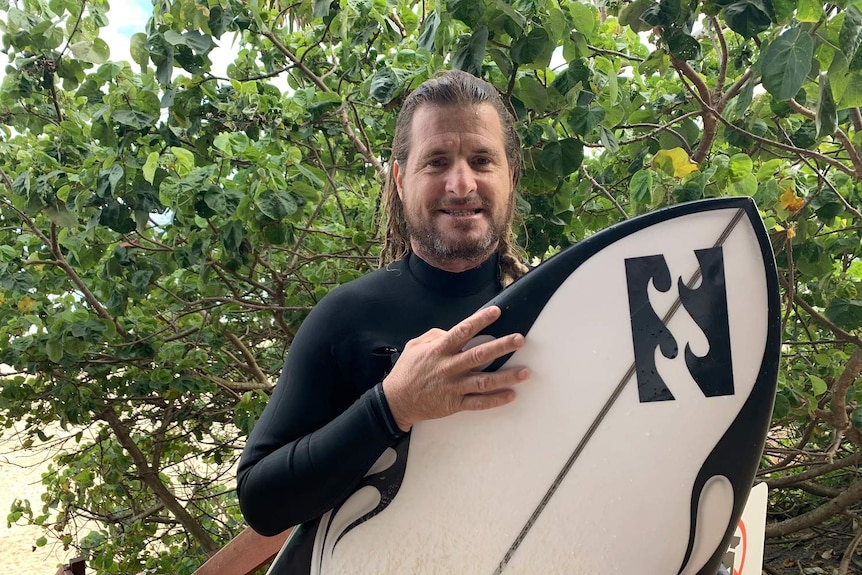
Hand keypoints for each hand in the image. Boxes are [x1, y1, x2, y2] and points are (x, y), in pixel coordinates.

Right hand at [382, 306, 528, 431]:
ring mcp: (453, 387)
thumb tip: (455, 331)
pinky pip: (479, 403)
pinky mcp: (455, 404)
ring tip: (525, 372)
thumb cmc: (407, 371)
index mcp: (439, 350)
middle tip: (520, 340)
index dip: (480, 320)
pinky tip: (511, 395)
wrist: (396, 401)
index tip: (497, 312)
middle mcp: (449, 367)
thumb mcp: (415, 346)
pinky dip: (496, 400)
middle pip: (480, 355)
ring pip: (484, 381)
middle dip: (502, 347)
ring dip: (507, 376)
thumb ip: (435, 335)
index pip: (463, 331)